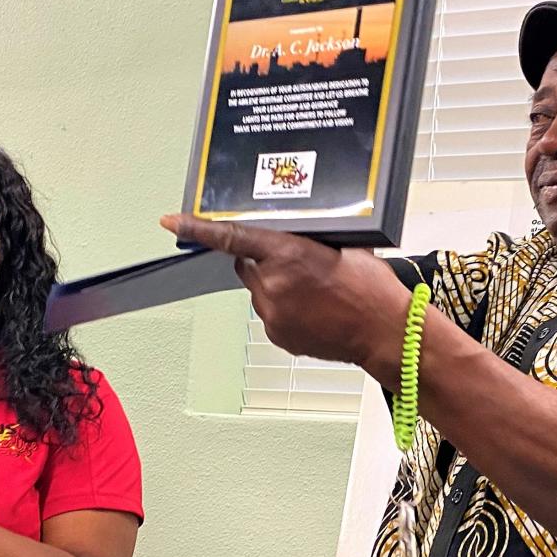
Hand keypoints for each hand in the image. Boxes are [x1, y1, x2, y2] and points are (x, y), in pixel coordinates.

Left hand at [160, 214, 409, 371]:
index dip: (197, 228)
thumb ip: (311, 236)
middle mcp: (273, 283)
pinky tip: (313, 310)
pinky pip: (271, 313)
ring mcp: (273, 313)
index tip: (172, 222)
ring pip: (260, 290)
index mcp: (287, 253)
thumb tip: (295, 232)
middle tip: (298, 264)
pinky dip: (285, 308)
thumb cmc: (371, 288)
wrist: (384, 332)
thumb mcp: (344, 245)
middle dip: (264, 260)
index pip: (231, 237)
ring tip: (314, 292)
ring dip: (277, 286)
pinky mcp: (277, 334)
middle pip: (246, 264)